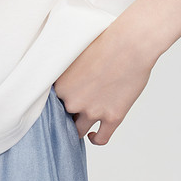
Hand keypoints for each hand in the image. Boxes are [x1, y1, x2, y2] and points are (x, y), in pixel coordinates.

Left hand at [54, 14, 158, 144]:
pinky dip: (96, 139)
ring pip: (79, 130)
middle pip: (64, 116)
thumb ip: (65, 71)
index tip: (63, 101)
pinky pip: (101, 139)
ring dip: (80, 127)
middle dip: (69, 112)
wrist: (130, 44)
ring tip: (81, 122)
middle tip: (75, 106)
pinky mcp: (112, 117)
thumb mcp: (75, 53)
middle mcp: (73, 101)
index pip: (51, 103)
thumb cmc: (105, 42)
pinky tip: (93, 135)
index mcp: (60, 86)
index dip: (58, 102)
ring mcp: (92, 111)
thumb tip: (63, 78)